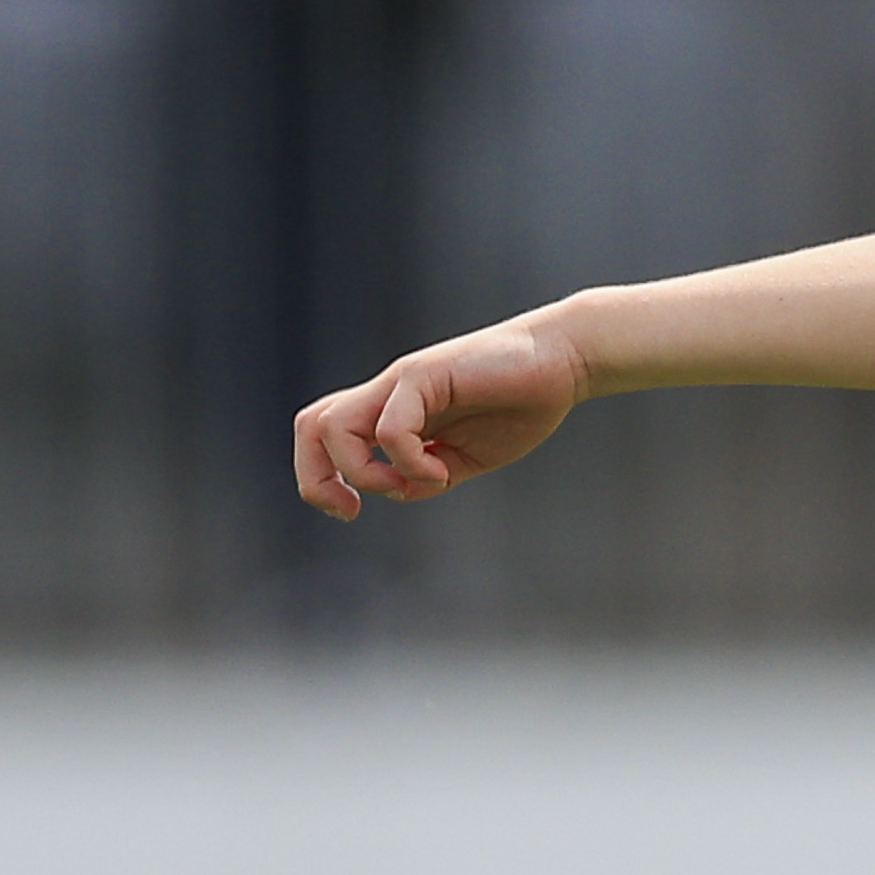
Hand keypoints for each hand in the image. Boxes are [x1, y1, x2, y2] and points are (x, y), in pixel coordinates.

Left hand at [292, 312, 589, 519]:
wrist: (563, 362)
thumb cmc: (519, 405)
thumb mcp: (463, 458)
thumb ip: (425, 476)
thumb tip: (395, 491)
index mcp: (391, 411)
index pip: (324, 436)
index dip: (320, 479)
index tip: (352, 512)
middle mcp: (387, 393)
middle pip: (311, 425)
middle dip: (316, 478)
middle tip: (351, 510)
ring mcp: (402, 381)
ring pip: (334, 425)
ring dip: (362, 472)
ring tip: (414, 483)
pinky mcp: (425, 374)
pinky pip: (390, 427)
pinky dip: (408, 461)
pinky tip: (443, 470)